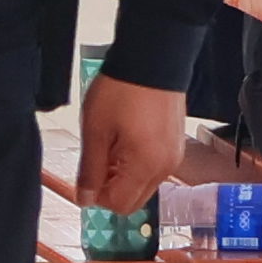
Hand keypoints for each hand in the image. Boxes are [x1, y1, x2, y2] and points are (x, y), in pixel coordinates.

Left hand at [69, 75, 183, 214]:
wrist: (152, 57)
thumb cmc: (122, 89)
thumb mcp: (95, 131)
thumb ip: (90, 170)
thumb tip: (85, 199)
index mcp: (145, 166)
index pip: (119, 204)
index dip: (97, 195)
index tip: (86, 175)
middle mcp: (166, 167)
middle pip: (134, 200)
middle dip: (111, 188)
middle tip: (97, 160)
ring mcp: (174, 156)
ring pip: (144, 185)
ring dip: (124, 176)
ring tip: (112, 144)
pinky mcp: (176, 144)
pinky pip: (154, 168)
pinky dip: (138, 164)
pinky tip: (127, 139)